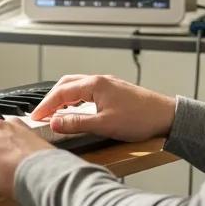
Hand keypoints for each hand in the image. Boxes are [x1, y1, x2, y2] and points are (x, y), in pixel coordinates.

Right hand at [30, 74, 175, 142]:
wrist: (168, 117)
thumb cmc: (141, 119)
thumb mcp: (104, 125)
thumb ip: (76, 123)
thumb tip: (55, 122)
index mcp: (95, 84)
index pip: (60, 92)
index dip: (45, 105)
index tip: (35, 117)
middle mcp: (100, 80)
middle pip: (66, 84)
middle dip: (50, 98)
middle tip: (42, 113)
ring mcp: (108, 84)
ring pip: (77, 86)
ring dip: (63, 97)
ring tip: (55, 112)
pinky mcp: (114, 91)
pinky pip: (87, 90)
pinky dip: (75, 98)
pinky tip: (76, 109)